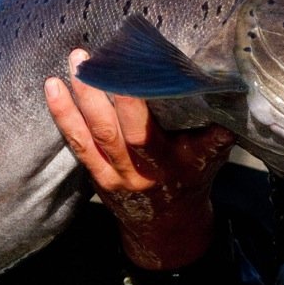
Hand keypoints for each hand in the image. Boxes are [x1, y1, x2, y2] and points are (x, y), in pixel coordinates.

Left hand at [45, 49, 235, 270]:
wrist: (168, 229)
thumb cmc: (193, 179)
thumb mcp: (213, 157)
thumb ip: (218, 129)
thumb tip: (230, 88)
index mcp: (174, 163)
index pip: (156, 132)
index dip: (142, 105)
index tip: (139, 69)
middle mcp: (143, 170)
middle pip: (122, 131)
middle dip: (108, 93)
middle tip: (97, 55)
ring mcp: (116, 174)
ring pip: (96, 134)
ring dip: (82, 97)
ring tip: (74, 60)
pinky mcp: (97, 174)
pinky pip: (78, 144)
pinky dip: (64, 115)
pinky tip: (53, 87)